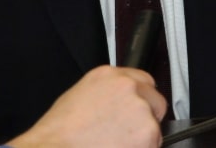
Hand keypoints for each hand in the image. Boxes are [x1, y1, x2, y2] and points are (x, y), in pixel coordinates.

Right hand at [8, 65, 166, 147]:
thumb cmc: (60, 133)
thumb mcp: (79, 97)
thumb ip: (104, 94)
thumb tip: (114, 103)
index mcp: (108, 75)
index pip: (142, 79)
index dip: (140, 98)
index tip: (138, 109)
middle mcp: (127, 87)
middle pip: (154, 100)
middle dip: (146, 118)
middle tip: (128, 134)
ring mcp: (139, 108)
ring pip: (154, 127)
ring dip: (143, 139)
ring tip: (117, 145)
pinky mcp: (148, 132)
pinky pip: (153, 145)